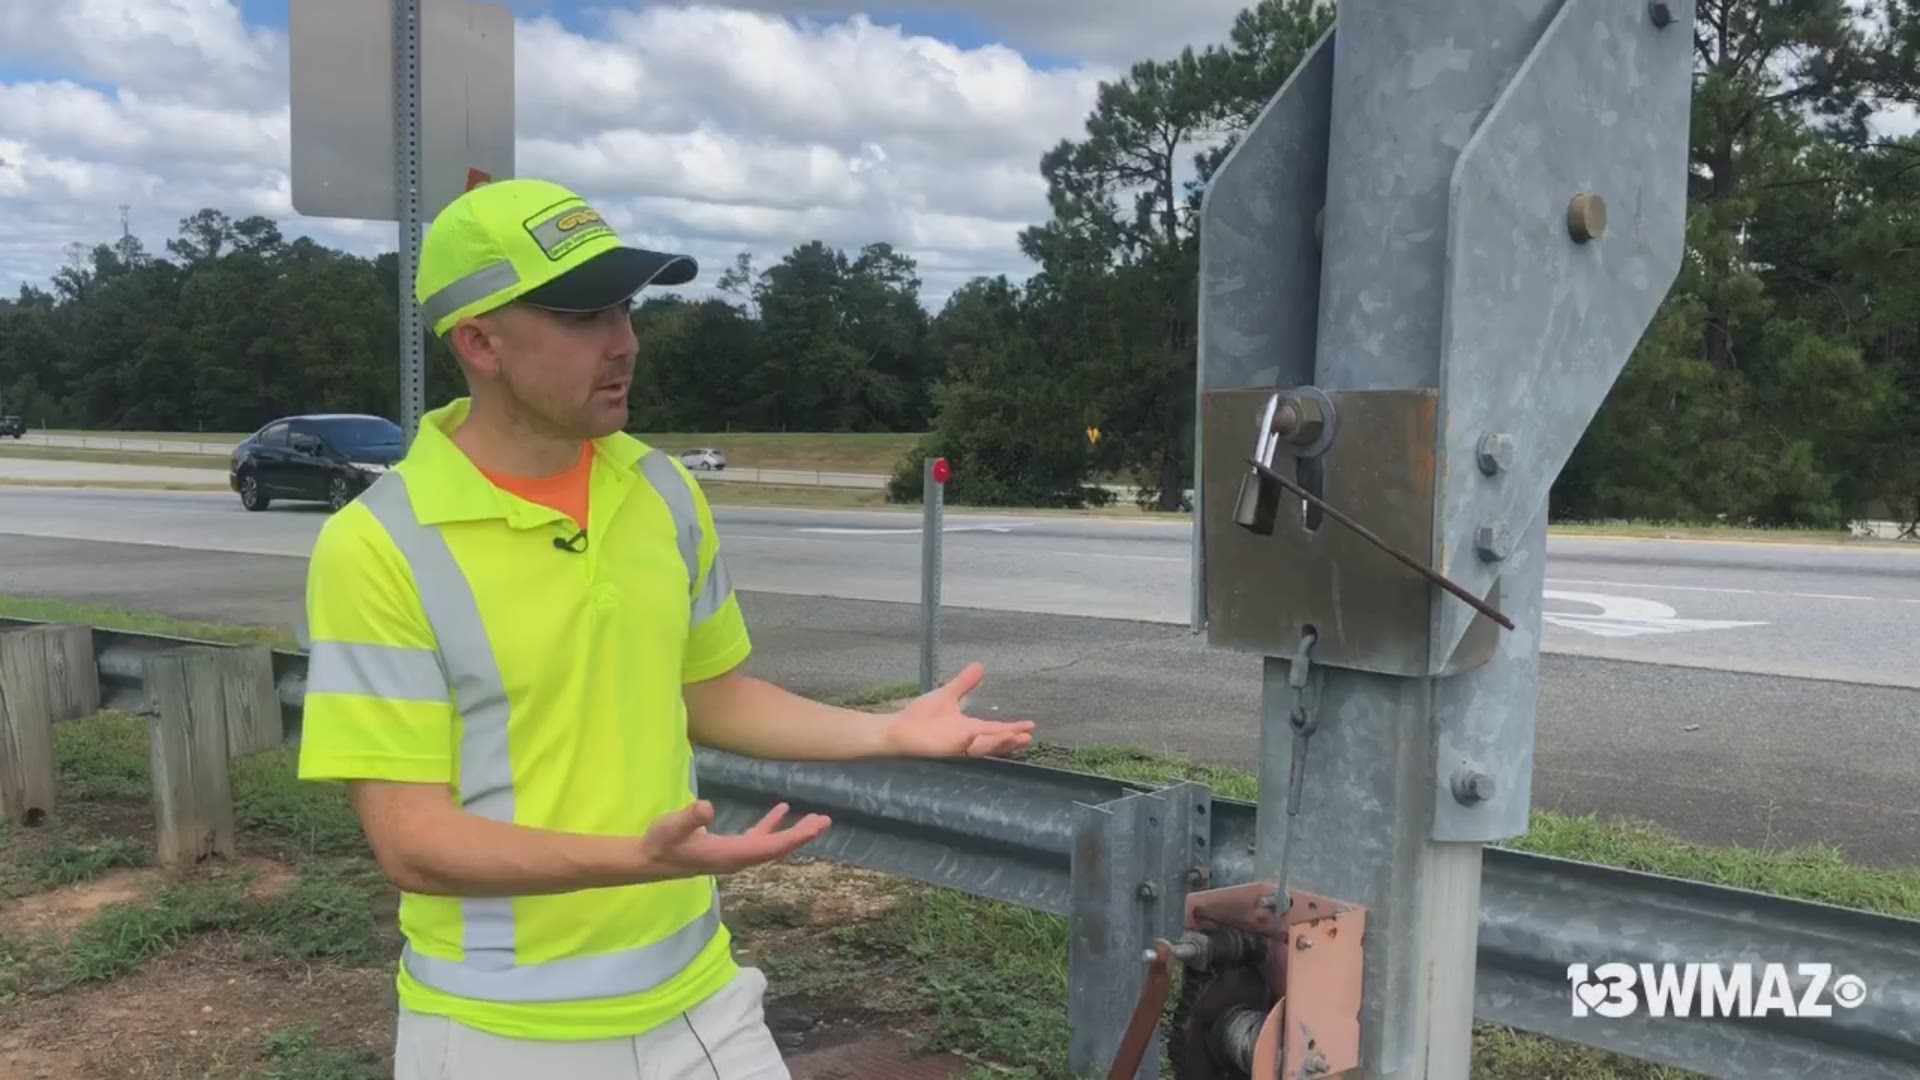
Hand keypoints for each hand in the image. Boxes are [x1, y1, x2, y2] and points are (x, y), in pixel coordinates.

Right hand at [637, 800, 830, 881]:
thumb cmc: (660, 843)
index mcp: (730, 855)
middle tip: (824, 821)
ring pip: (771, 844)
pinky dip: (772, 826)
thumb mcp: (671, 827)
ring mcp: (735, 855)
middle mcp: (737, 859)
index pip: (769, 847)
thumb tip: (707, 806)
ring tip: (815, 820)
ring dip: (792, 832)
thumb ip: (689, 817)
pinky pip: (758, 838)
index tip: (814, 828)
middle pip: (777, 848)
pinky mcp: (729, 848)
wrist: (648, 860)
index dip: (793, 837)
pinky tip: (781, 811)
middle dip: (801, 835)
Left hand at [883, 661, 1034, 758]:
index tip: (1031, 727)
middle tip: (1029, 737)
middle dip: (1011, 740)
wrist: (897, 729)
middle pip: (994, 742)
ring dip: (996, 743)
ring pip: (981, 748)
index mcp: (969, 728)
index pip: (996, 729)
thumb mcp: (948, 695)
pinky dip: (967, 742)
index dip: (1013, 729)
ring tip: (1013, 737)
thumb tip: (980, 666)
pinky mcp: (942, 749)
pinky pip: (957, 747)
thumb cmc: (921, 716)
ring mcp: (955, 746)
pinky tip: (975, 734)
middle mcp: (966, 740)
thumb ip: (964, 684)